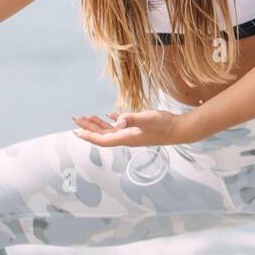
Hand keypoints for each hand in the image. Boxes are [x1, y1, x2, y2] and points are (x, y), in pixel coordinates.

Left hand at [71, 109, 189, 146]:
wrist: (179, 129)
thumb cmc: (164, 125)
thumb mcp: (147, 119)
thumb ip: (132, 118)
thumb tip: (117, 119)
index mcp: (125, 137)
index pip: (102, 139)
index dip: (89, 136)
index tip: (77, 132)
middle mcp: (126, 137)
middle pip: (103, 135)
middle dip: (88, 128)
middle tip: (76, 120)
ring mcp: (132, 133)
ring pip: (110, 130)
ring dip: (98, 124)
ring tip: (87, 117)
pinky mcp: (138, 128)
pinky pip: (121, 125)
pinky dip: (112, 120)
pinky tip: (109, 115)